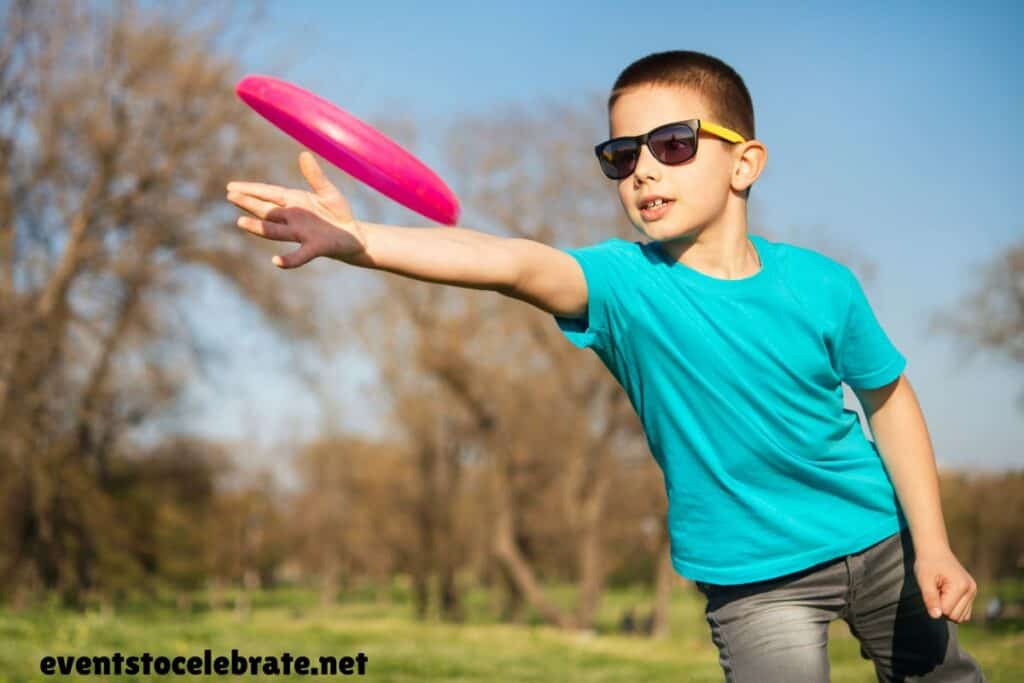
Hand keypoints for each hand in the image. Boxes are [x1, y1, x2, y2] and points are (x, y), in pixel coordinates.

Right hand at [226, 150, 367, 267]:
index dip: (251, 190)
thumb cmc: (338, 213)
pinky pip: (299, 255)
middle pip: (267, 211)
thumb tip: (304, 154)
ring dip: (259, 228)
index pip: (269, 194)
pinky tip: (276, 261)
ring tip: (240, 222)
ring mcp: (302, 234)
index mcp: (294, 202)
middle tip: (230, 196)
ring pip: (276, 231)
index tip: (231, 187)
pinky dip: (288, 260)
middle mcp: (293, 218)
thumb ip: (315, 176)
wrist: (354, 236)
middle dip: (249, 203)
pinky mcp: (315, 247)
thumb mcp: (327, 191)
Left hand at [913, 546, 976, 622]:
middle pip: (955, 616)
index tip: (931, 589)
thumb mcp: (924, 580)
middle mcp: (970, 590)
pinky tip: (947, 594)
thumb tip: (936, 617)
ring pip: (961, 617)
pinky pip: (964, 612)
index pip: (946, 611)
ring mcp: (973, 591)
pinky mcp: (972, 592)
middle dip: (942, 607)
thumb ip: (930, 599)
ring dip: (948, 608)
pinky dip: (954, 608)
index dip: (934, 604)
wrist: (935, 550)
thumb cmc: (927, 564)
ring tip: (941, 591)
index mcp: (960, 586)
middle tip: (936, 590)